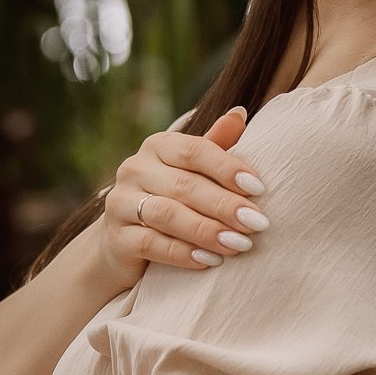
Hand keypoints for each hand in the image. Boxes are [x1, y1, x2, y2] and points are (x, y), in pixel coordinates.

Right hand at [97, 105, 269, 284]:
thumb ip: (215, 146)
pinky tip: (209, 261)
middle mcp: (134, 169)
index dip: (227, 168)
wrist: (128, 243)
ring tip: (239, 245)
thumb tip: (240, 113)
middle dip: (224, 205)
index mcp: (157, 146)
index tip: (259, 189)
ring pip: (167, 215)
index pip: (194, 150)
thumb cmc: (172, 199)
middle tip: (257, 223)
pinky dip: (182, 253)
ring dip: (207, 231)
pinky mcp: (116, 237)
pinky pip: (150, 244)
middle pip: (184, 185)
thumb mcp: (193, 172)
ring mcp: (120, 203)